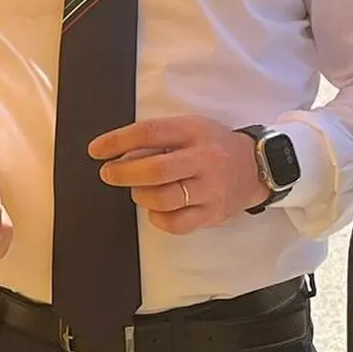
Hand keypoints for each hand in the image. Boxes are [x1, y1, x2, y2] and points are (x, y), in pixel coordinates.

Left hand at [91, 115, 265, 234]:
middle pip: (155, 169)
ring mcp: (210, 189)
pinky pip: (176, 223)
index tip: (96, 150)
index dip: (117, 141)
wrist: (256, 166)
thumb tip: (120, 155)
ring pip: (164, 198)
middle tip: (108, 174)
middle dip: (123, 173)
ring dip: (141, 195)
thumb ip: (158, 139)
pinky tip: (156, 208)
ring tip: (138, 190)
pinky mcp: (214, 213)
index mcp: (194, 131)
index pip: (149, 133)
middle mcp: (204, 159)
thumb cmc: (213, 145)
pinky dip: (158, 218)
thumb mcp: (190, 128)